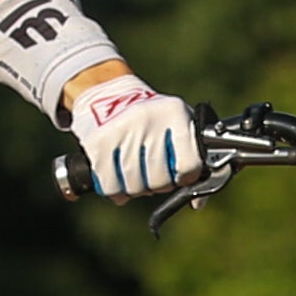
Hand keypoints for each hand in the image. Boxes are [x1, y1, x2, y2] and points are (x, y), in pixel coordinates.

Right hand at [69, 73, 199, 199]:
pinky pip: (110, 185)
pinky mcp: (98, 141)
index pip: (190, 163)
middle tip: (154, 177)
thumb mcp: (178, 125)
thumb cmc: (153, 118)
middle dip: (158, 185)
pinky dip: (115, 191)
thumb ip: (193, 159)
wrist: (108, 93)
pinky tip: (117, 182)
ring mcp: (121, 129)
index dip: (186, 178)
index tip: (180, 177)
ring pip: (134, 186)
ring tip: (135, 177)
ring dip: (136, 190)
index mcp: (175, 113)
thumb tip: (198, 203)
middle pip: (159, 179)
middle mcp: (148, 118)